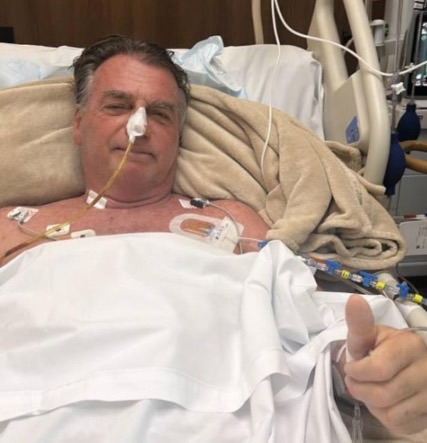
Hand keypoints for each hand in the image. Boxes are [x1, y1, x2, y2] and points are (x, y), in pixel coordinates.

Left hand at [344, 294, 426, 435]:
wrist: (402, 364)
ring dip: (372, 405)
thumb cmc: (379, 347)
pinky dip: (385, 417)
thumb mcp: (367, 335)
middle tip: (355, 381)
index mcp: (411, 345)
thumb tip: (354, 300)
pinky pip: (401, 426)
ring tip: (370, 390)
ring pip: (392, 414)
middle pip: (384, 394)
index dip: (357, 372)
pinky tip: (384, 402)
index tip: (352, 367)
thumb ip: (359, 323)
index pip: (379, 369)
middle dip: (360, 389)